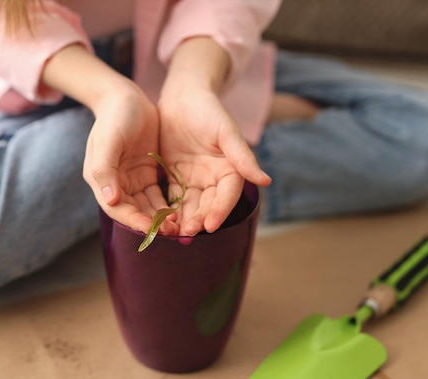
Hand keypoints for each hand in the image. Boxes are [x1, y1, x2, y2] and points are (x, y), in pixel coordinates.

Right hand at [41, 44, 174, 233]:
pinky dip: (167, 206)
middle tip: (173, 232)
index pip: (117, 209)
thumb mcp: (108, 140)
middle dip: (152, 224)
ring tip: (180, 226)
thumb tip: (109, 199)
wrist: (126, 97)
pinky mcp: (146, 174)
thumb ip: (105, 169)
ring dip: (161, 218)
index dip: (134, 221)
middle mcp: (115, 184)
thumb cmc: (114, 117)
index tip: (153, 229)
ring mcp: (131, 180)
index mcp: (102, 179)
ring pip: (147, 207)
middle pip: (134, 212)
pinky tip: (181, 212)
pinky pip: (157, 196)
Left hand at [158, 87, 270, 235]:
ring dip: (184, 219)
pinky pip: (173, 197)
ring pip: (190, 205)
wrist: (183, 96)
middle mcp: (214, 178)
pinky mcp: (176, 177)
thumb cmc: (208, 109)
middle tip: (188, 233)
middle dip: (199, 219)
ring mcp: (194, 179)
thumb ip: (243, 157)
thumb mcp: (226, 132)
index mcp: (231, 169)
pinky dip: (169, 209)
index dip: (220, 211)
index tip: (210, 226)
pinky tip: (161, 220)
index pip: (228, 195)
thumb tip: (266, 180)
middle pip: (208, 204)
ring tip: (174, 232)